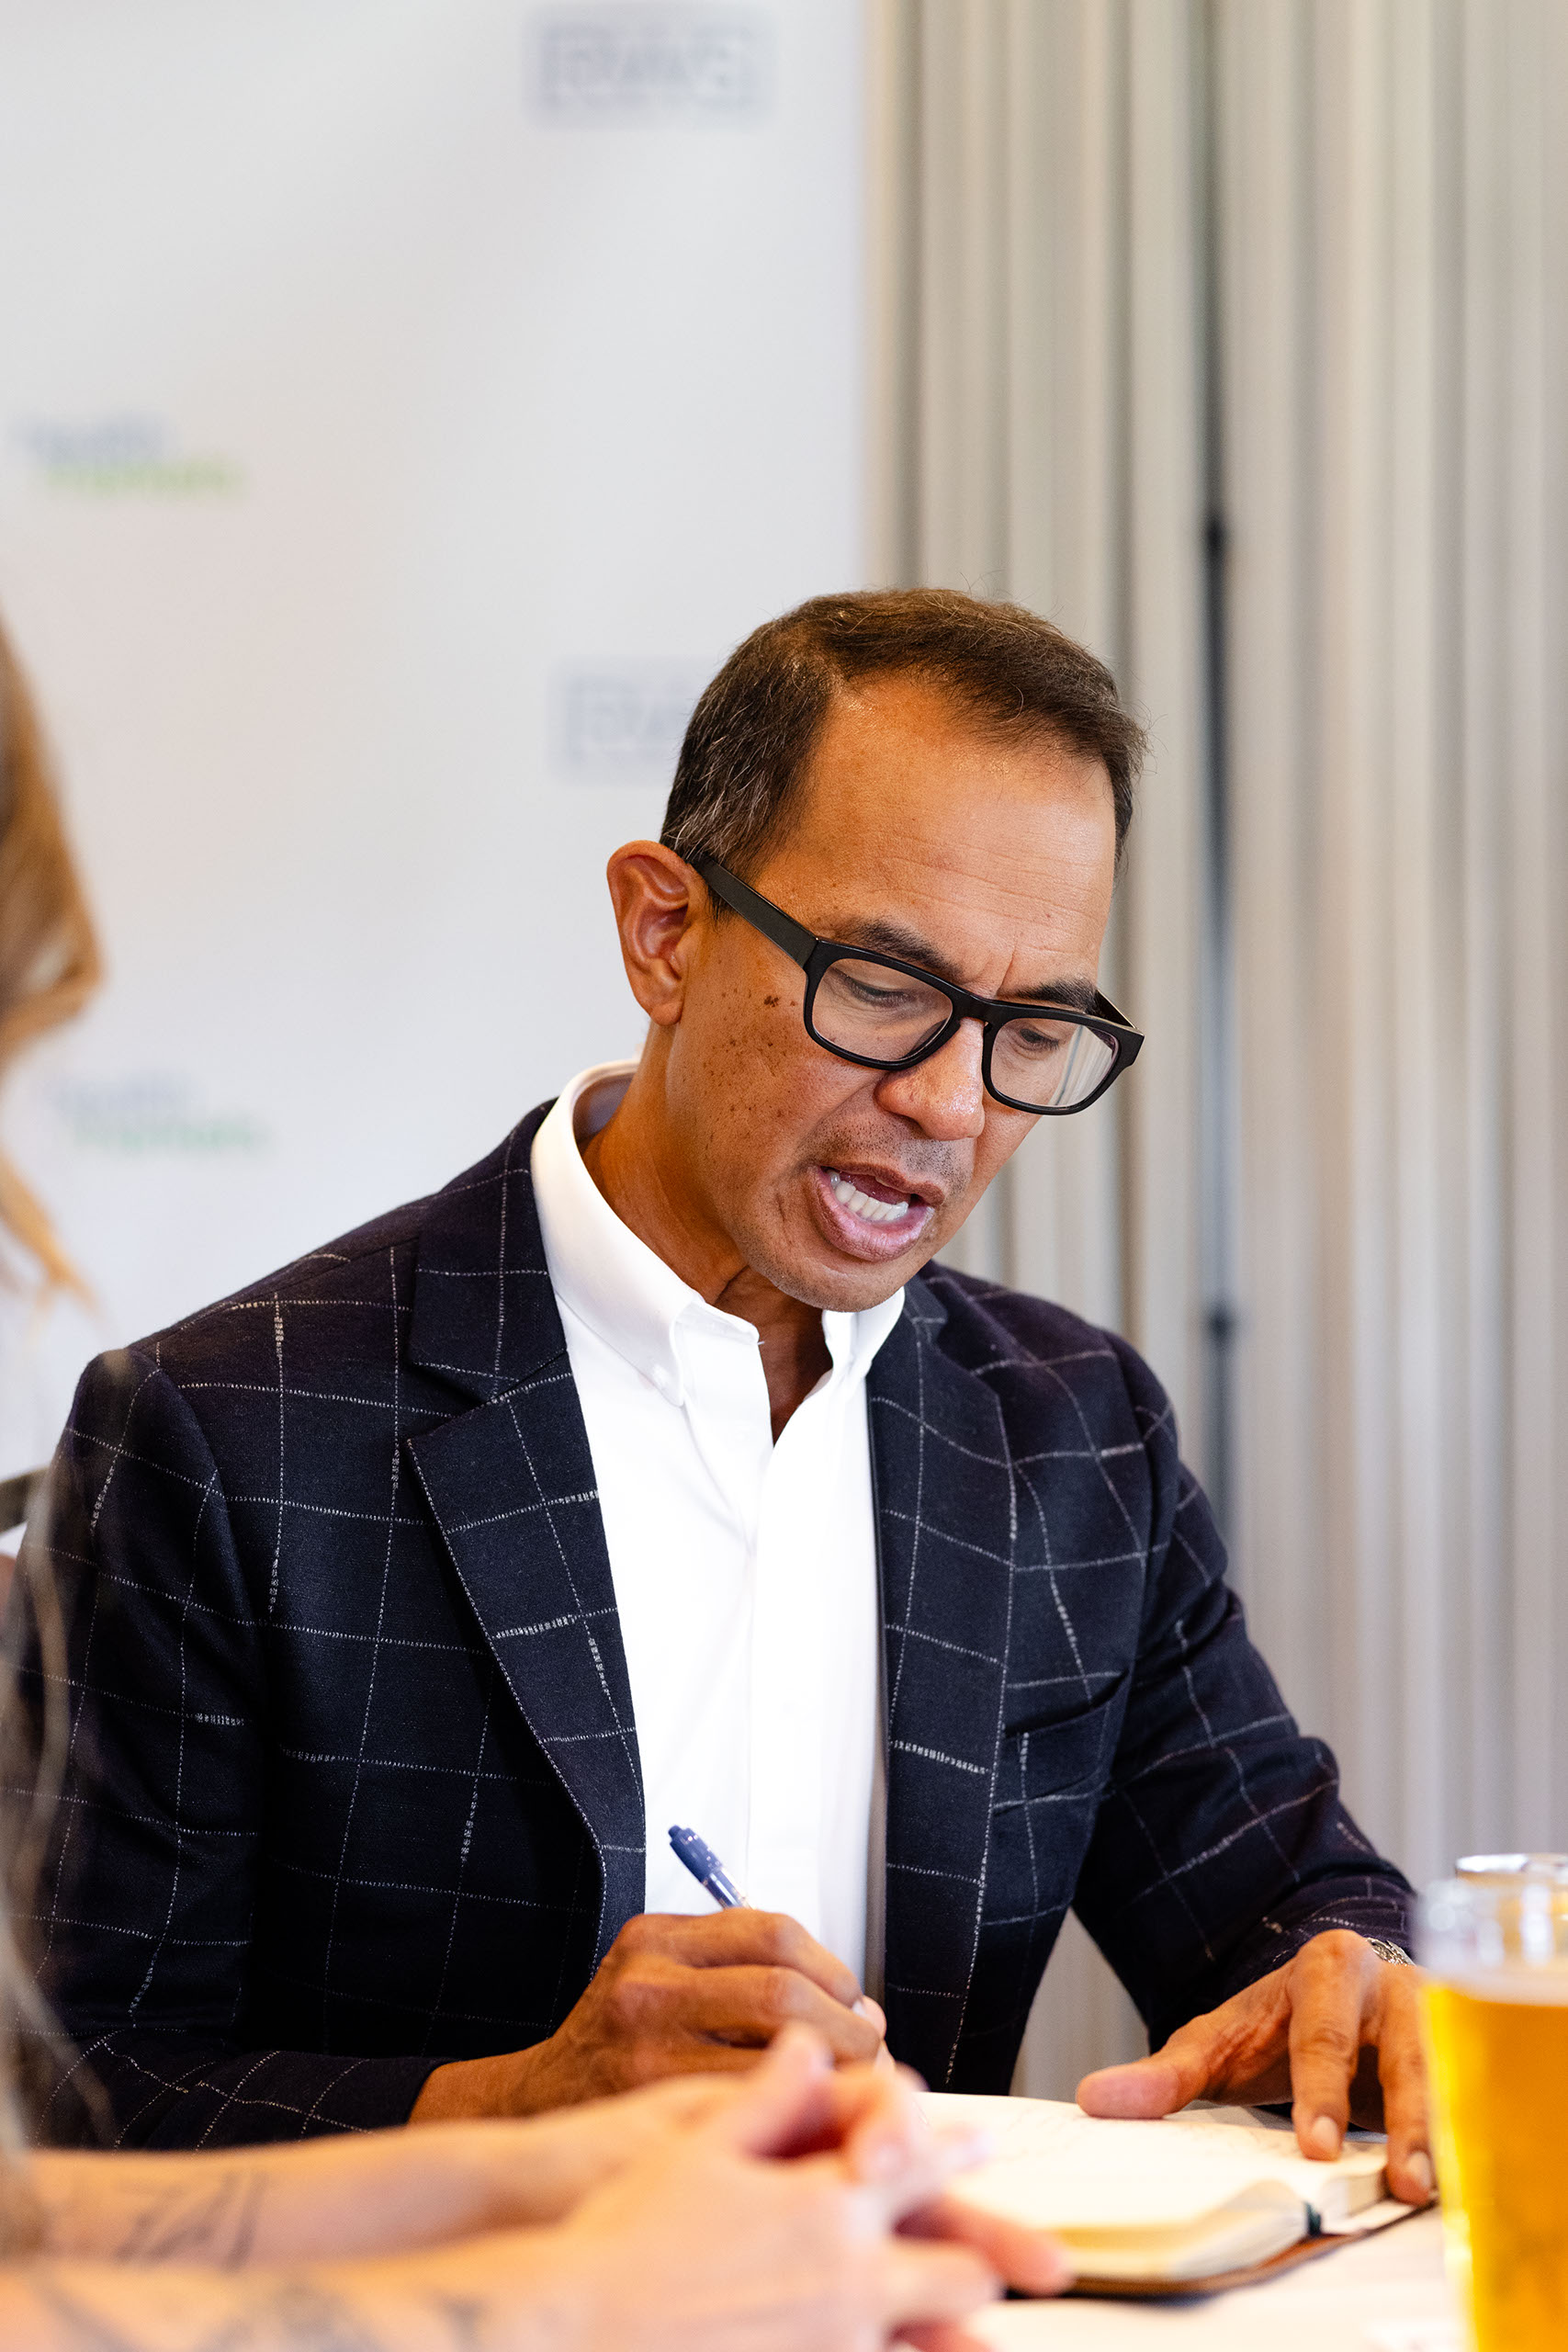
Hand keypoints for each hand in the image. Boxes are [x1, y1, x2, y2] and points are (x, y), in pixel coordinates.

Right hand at [410, 1908, 886, 2119]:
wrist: (539, 2104)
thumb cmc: (622, 2041)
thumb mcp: (663, 1974)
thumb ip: (741, 1969)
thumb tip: (857, 2004)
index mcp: (655, 1939)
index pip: (774, 1933)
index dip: (832, 1968)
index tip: (852, 1997)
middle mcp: (647, 1985)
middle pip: (784, 1991)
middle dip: (847, 2023)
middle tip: (868, 2046)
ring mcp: (647, 2049)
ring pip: (778, 2050)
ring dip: (835, 2069)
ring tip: (850, 2082)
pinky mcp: (654, 2107)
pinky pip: (755, 2101)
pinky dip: (798, 2106)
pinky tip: (808, 2113)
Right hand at [535, 2027, 1005, 2351]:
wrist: (571, 2325)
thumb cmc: (623, 2233)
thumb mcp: (697, 2139)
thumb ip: (768, 2093)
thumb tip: (805, 2047)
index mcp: (825, 2205)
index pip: (920, 2168)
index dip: (955, 2152)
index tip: (981, 2146)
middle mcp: (846, 2280)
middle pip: (955, 2268)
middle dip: (983, 2254)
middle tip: (1016, 2254)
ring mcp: (834, 2348)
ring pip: (931, 2338)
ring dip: (951, 2327)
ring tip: (978, 2332)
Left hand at [1076, 1929, 1432, 2205]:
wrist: (1346, 1992)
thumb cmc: (1281, 2024)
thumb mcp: (1223, 2041)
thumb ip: (1166, 2074)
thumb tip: (1092, 2098)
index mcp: (1325, 1966)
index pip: (1322, 2032)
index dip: (1321, 2091)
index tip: (1314, 2146)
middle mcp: (1387, 1983)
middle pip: (1399, 2049)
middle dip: (1400, 2114)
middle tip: (1397, 2178)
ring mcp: (1435, 2013)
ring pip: (1446, 2073)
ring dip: (1440, 2133)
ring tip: (1427, 2190)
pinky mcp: (1463, 2048)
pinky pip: (1468, 2094)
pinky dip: (1461, 2136)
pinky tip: (1452, 2179)